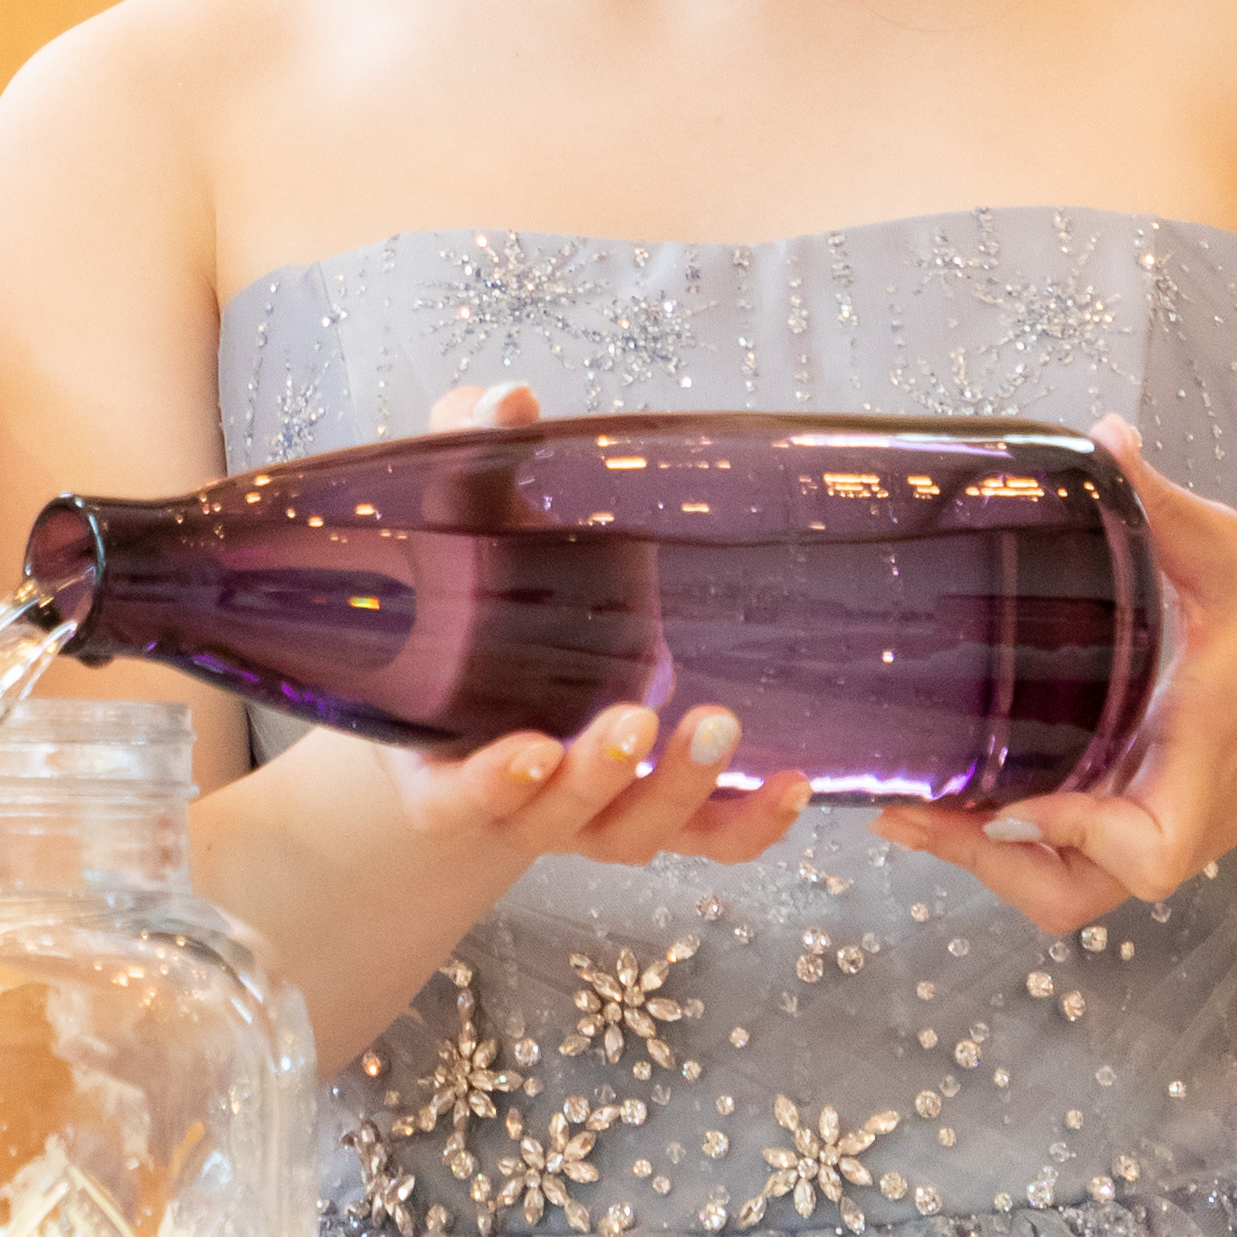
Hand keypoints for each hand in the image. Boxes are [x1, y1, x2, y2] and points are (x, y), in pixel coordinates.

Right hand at [386, 382, 809, 893]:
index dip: (486, 786)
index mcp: (443, 748)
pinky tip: (792, 785)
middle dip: (599, 776)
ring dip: (676, 790)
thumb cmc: (474, 589)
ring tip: (719, 725)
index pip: (451, 797)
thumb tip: (508, 399)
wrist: (504, 654)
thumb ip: (470, 463)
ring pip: (631, 833)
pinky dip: (748, 825)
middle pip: (556, 820)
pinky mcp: (658, 805)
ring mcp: (591, 812)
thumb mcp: (463, 526)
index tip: (531, 752)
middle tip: (637, 716)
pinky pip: (705, 837)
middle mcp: (518, 799)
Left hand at [877, 431, 1236, 935]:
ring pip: (1067, 892)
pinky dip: (1012, 846)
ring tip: (913, 809)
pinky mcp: (1142, 821)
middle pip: (1076, 895)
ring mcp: (1155, 827)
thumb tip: (1106, 437)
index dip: (1080, 835)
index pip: (1149, 851)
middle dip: (991, 867)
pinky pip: (1071, 865)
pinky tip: (960, 796)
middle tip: (910, 809)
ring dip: (990, 864)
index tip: (1020, 797)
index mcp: (1198, 760)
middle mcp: (1173, 812)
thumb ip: (1165, 505)